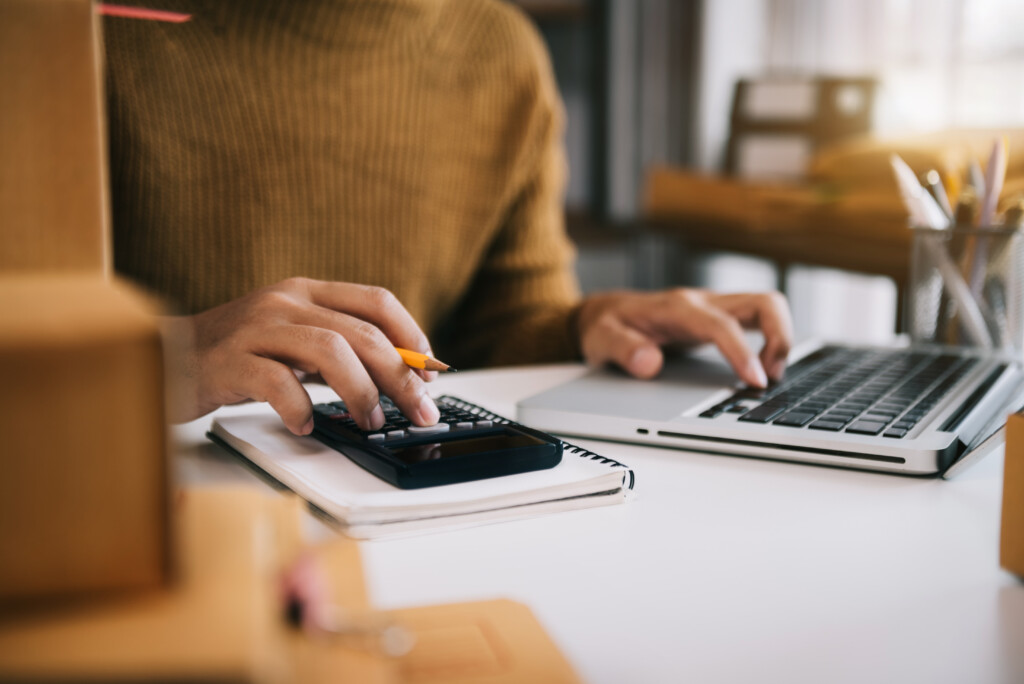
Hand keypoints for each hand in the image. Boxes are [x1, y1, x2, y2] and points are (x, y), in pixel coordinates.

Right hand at [161, 278, 439, 434]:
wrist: (163, 358)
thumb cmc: (236, 354)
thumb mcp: (292, 339)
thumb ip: (336, 347)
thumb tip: (398, 374)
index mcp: (306, 292)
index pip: (376, 300)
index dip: (412, 336)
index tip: (431, 372)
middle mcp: (285, 302)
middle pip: (363, 333)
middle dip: (401, 377)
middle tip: (420, 411)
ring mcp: (256, 329)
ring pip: (330, 350)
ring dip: (361, 392)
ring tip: (371, 421)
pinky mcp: (228, 362)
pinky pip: (276, 382)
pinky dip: (299, 408)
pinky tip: (305, 424)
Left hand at [577, 289, 792, 386]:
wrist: (604, 311)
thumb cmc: (605, 325)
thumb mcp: (601, 340)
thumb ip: (622, 350)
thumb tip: (648, 363)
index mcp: (677, 307)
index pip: (721, 325)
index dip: (742, 352)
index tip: (756, 382)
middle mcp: (702, 301)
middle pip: (764, 303)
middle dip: (780, 339)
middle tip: (770, 378)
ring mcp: (714, 307)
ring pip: (767, 307)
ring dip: (781, 340)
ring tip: (769, 376)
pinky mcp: (720, 316)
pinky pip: (759, 319)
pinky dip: (771, 341)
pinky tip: (761, 368)